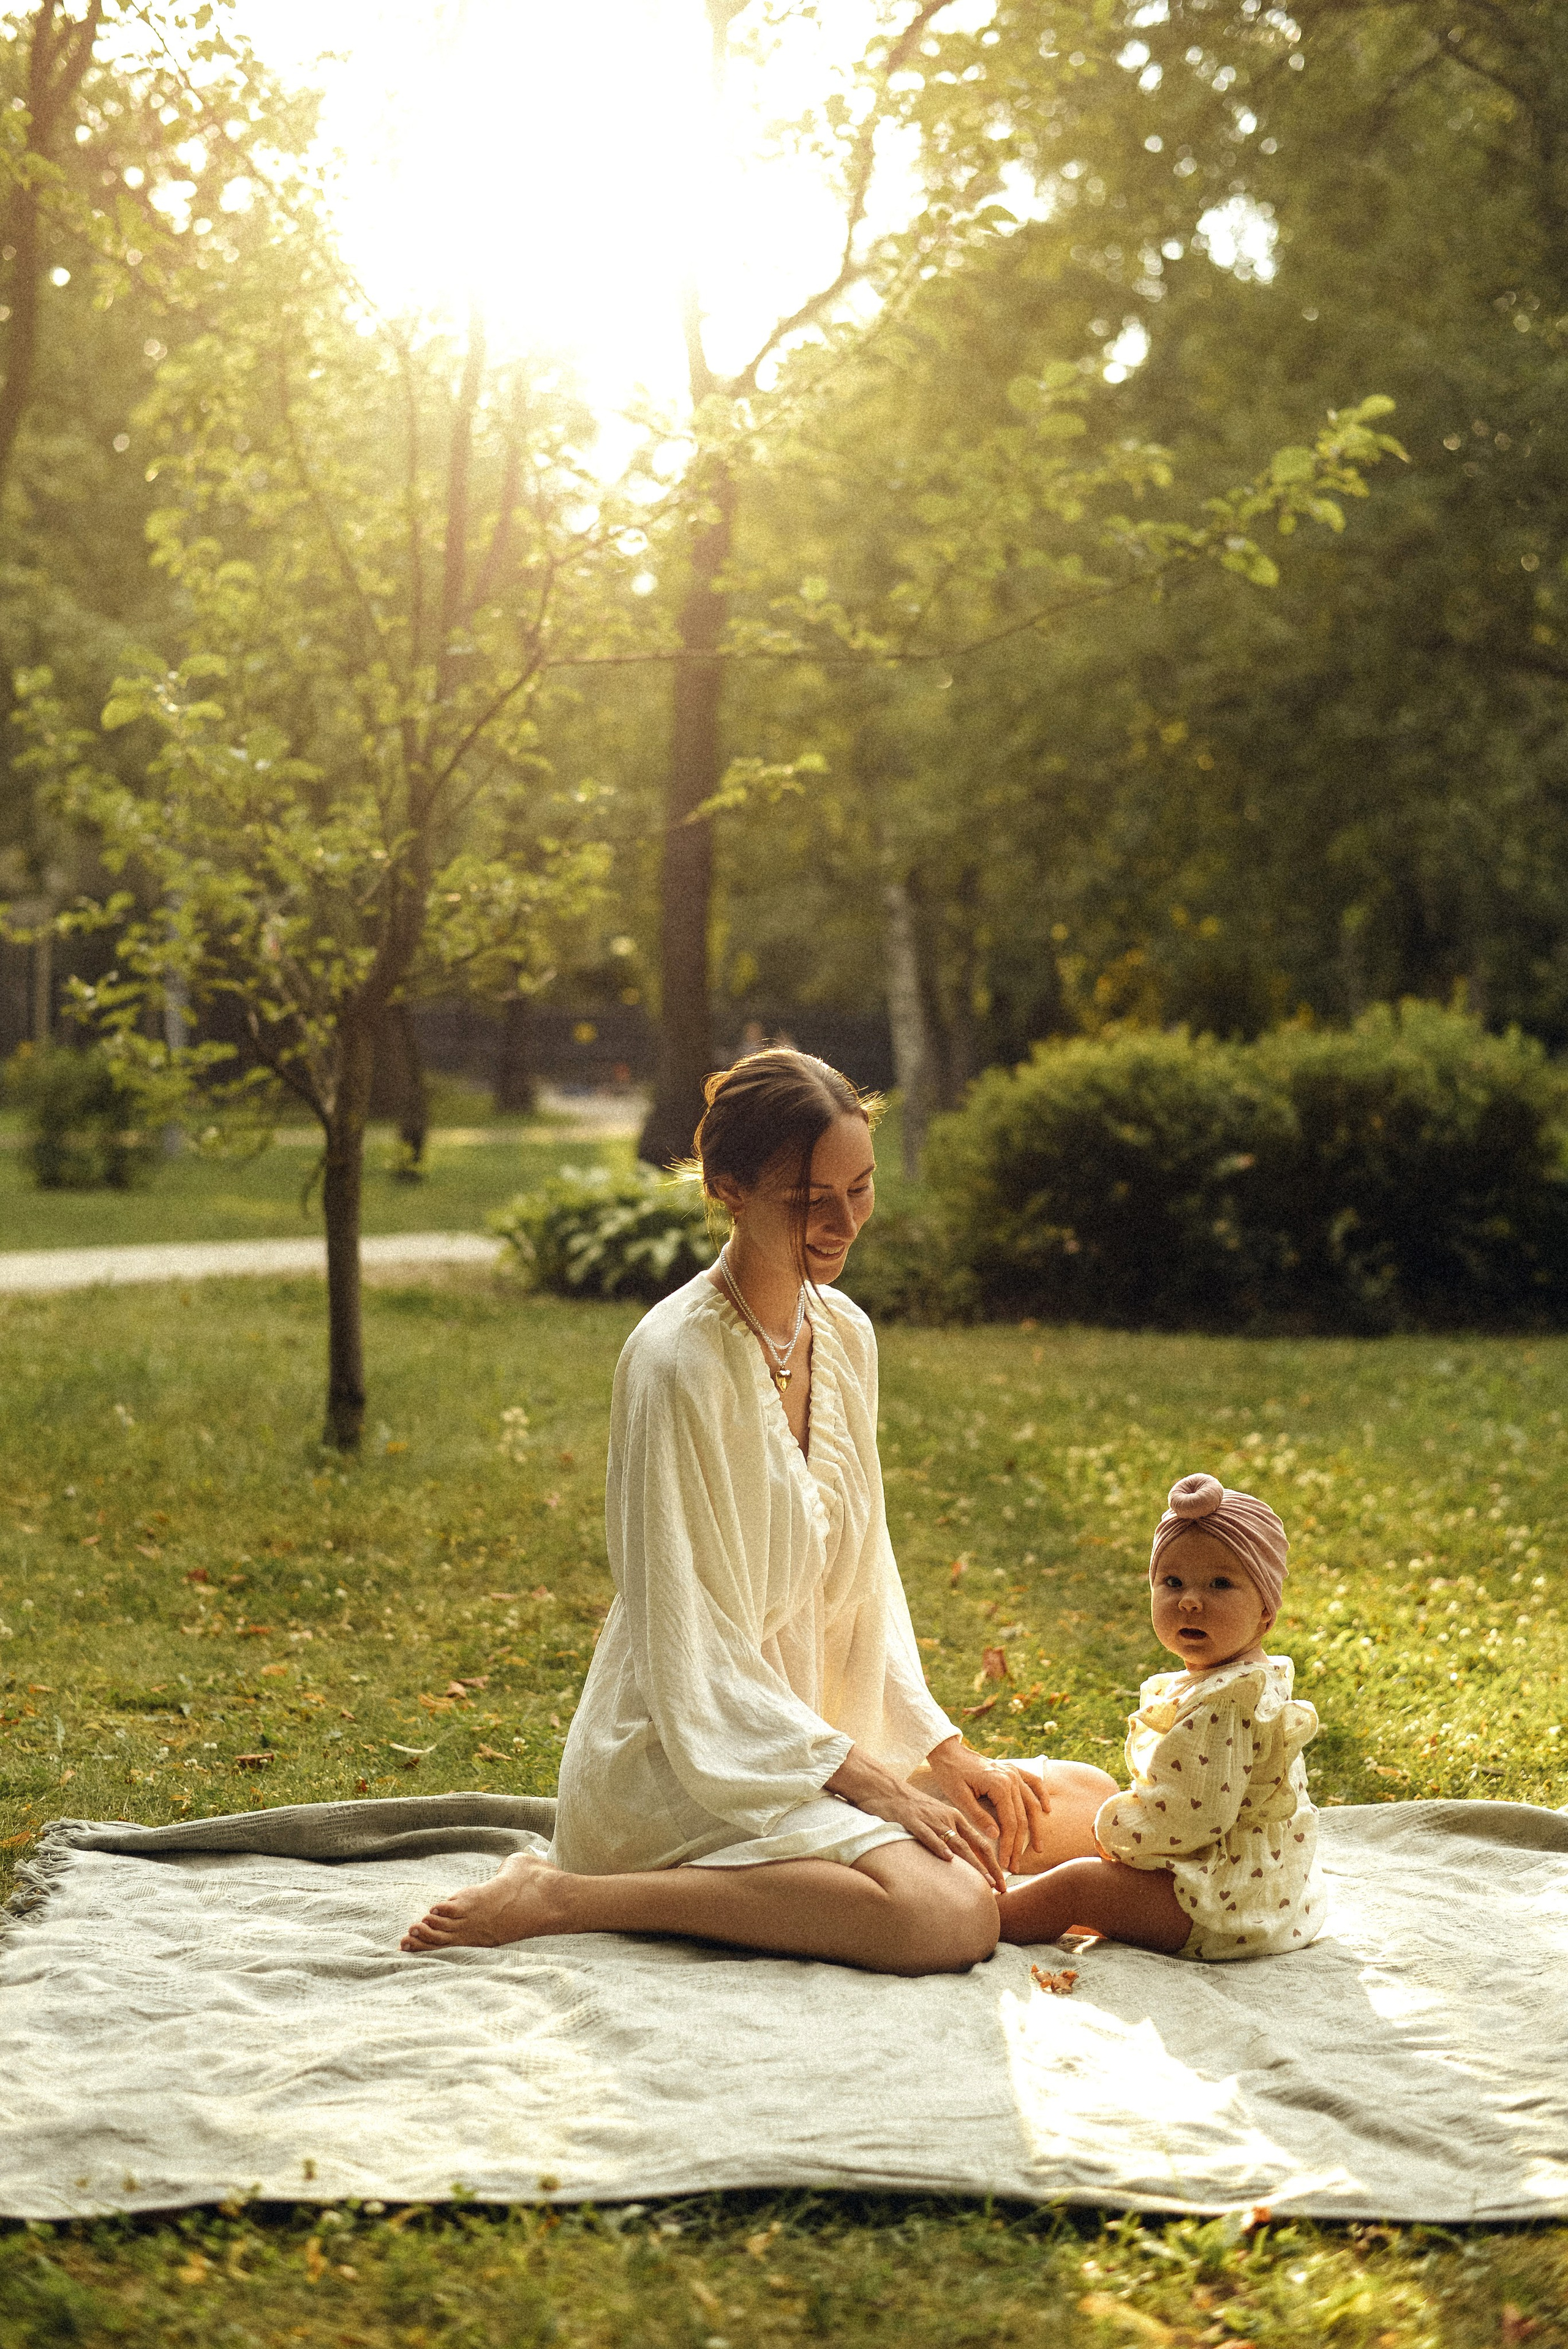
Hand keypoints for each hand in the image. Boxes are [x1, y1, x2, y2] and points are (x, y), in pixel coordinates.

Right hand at [824, 1743, 1007, 1891]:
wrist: (885, 1787)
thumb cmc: (910, 1807)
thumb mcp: (934, 1818)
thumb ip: (948, 1835)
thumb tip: (958, 1861)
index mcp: (955, 1817)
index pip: (981, 1842)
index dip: (994, 1863)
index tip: (1002, 1883)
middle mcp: (947, 1818)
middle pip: (975, 1845)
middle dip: (991, 1868)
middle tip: (1001, 1888)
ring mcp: (930, 1819)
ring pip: (956, 1843)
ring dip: (973, 1863)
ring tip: (985, 1881)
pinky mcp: (912, 1820)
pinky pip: (927, 1835)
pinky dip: (938, 1846)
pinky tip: (947, 1859)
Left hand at [922, 1738, 1050, 1873]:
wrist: (948, 1751)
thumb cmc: (950, 1774)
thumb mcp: (959, 1797)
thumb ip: (978, 1816)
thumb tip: (996, 1836)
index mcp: (999, 1785)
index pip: (1010, 1823)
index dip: (1008, 1845)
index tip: (1005, 1863)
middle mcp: (1011, 1778)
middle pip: (1022, 1818)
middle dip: (1019, 1844)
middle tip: (1015, 1865)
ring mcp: (1014, 1772)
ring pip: (1031, 1804)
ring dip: (1035, 1828)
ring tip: (1037, 1848)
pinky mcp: (1013, 1769)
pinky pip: (1033, 1783)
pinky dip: (1042, 1796)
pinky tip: (1047, 1810)